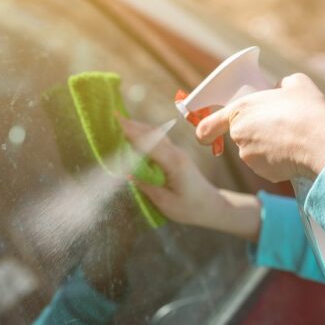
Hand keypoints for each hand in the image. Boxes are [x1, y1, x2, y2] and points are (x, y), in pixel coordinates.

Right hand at [120, 117, 260, 241]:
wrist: (211, 206)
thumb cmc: (190, 208)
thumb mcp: (165, 202)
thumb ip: (146, 186)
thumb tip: (127, 174)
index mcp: (174, 163)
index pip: (149, 143)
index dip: (131, 132)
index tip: (116, 122)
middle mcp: (176, 153)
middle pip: (152, 133)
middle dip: (131, 125)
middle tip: (112, 116)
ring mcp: (177, 152)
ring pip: (155, 134)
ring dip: (138, 127)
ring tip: (119, 121)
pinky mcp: (176, 155)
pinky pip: (158, 140)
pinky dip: (144, 134)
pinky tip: (134, 133)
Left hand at [195, 73, 324, 182]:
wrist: (321, 142)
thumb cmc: (307, 110)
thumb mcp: (296, 83)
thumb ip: (281, 84)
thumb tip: (279, 89)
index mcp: (241, 110)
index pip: (207, 126)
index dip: (206, 131)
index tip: (206, 136)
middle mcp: (239, 135)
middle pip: (241, 135)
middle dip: (256, 132)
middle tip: (278, 125)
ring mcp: (249, 156)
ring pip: (255, 151)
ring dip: (268, 146)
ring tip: (291, 137)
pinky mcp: (262, 172)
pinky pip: (267, 165)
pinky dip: (277, 160)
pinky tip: (293, 152)